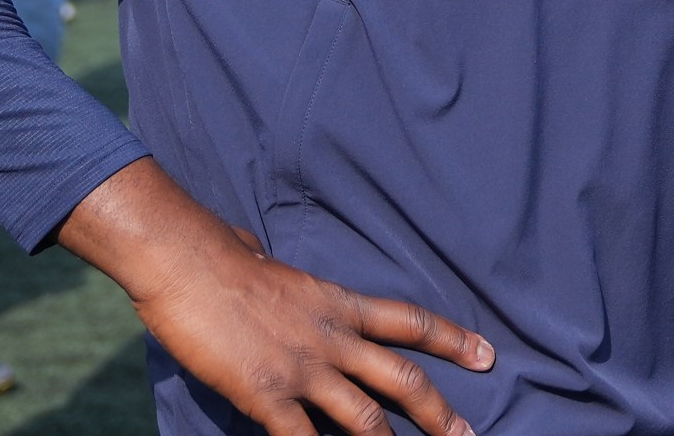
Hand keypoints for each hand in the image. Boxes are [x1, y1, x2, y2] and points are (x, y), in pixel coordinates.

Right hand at [62, 160, 492, 435]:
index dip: (450, 339)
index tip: (486, 355)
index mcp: (336, 302)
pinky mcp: (266, 395)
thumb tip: (266, 258)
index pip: (406, 321)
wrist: (187, 262)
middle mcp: (330, 337)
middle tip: (465, 433)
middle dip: (437, 410)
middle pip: (400, 376)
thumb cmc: (221, 255)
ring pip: (364, 417)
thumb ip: (285, 280)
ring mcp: (301, 368)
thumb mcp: (271, 263)